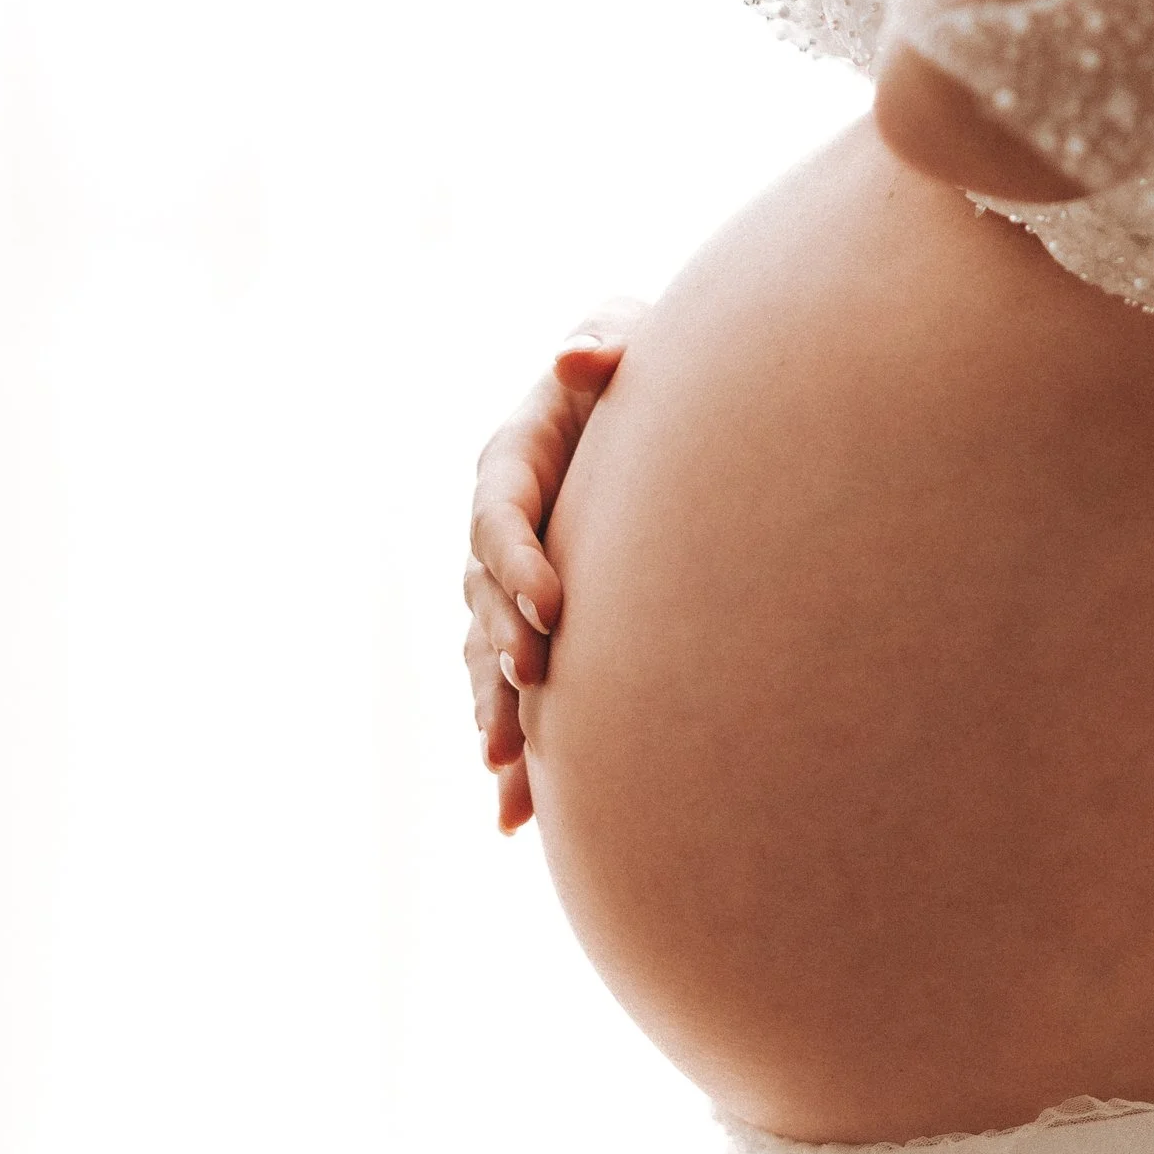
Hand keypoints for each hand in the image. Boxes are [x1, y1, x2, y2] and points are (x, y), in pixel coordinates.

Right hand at [461, 299, 644, 833]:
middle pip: (484, 593)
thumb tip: (579, 359)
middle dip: (503, 645)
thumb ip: (608, 340)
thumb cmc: (650, 361)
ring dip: (496, 713)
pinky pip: (512, 692)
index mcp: (516, 455)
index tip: (551, 608)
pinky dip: (516, 751)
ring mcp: (513, 583)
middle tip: (531, 685)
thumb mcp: (632, 333)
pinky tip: (518, 820)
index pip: (498, 511)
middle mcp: (502, 526)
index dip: (516, 561)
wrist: (668, 410)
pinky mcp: (537, 629)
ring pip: (488, 657)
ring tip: (507, 773)